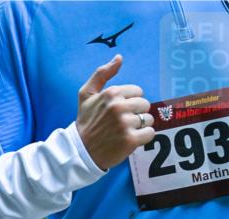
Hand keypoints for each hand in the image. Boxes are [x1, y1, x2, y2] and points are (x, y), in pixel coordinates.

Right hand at [76, 55, 155, 170]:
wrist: (79, 151)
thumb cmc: (85, 122)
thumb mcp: (86, 95)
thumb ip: (101, 74)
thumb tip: (119, 57)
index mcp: (111, 93)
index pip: (138, 92)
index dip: (129, 102)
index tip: (117, 112)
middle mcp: (118, 107)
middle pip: (145, 105)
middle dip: (136, 114)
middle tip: (120, 123)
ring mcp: (125, 124)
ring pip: (148, 119)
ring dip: (139, 127)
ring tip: (123, 132)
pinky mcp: (130, 140)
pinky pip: (150, 133)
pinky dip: (142, 138)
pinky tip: (128, 140)